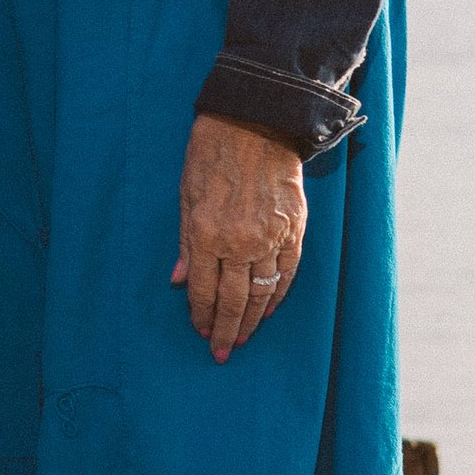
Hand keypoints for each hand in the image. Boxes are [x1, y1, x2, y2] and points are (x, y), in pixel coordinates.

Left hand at [174, 113, 307, 361]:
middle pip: (232, 299)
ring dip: (250, 320)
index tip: (200, 332)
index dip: (200, 315)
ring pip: (261, 293)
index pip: (203, 289)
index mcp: (206, 233)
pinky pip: (287, 273)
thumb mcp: (186, 195)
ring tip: (242, 338)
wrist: (256, 122)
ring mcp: (270, 237)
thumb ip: (185, 243)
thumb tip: (180, 281)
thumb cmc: (212, 154)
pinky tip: (267, 311)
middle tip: (221, 352)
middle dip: (224, 329)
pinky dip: (277, 296)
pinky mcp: (294, 228)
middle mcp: (240, 241)